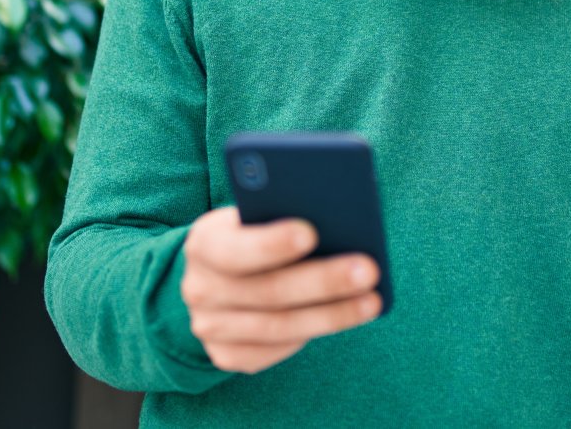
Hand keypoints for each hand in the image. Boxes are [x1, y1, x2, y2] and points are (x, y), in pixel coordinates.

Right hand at [180, 206, 382, 374]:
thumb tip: (337, 216)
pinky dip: (313, 332)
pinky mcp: (227, 355)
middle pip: (267, 292)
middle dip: (322, 281)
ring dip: (331, 314)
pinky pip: (276, 349)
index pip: (233, 248)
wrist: (215, 276)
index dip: (271, 243)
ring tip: (371, 300)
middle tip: (368, 270)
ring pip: (279, 326)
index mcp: (203, 243)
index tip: (311, 232)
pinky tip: (348, 316)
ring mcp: (210, 327)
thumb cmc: (251, 233)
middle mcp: (199, 289)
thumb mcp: (255, 215)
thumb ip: (280, 214)